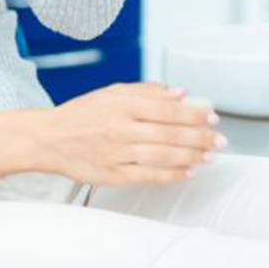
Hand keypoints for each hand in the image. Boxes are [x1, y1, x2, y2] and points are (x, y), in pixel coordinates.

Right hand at [38, 82, 226, 184]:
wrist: (49, 138)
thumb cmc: (81, 114)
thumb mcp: (110, 94)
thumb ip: (144, 91)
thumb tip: (178, 92)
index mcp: (120, 103)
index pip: (166, 108)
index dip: (194, 113)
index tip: (211, 116)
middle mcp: (120, 127)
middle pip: (169, 132)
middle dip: (200, 136)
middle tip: (219, 139)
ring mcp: (117, 152)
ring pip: (163, 155)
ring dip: (192, 156)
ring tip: (209, 155)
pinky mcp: (113, 174)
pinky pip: (149, 175)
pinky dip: (172, 174)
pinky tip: (188, 171)